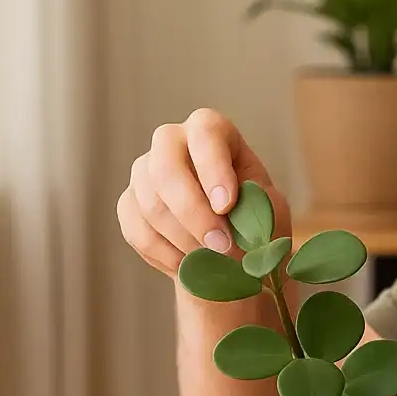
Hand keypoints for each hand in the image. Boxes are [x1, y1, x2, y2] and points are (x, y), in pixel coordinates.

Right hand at [117, 108, 290, 276]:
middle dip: (193, 212)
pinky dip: (168, 255)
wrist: (233, 248)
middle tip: (221, 245)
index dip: (213, 169)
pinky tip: (191, 265)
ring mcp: (144, 172)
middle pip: (165, 168)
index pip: (205, 133)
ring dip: (186, 240)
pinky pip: (138, 232)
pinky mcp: (129, 204)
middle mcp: (171, 142)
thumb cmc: (255, 217)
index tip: (226, 205)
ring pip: (152, 206)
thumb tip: (230, 214)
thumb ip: (254, 203)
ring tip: (215, 260)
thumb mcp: (267, 205)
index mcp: (211, 131)